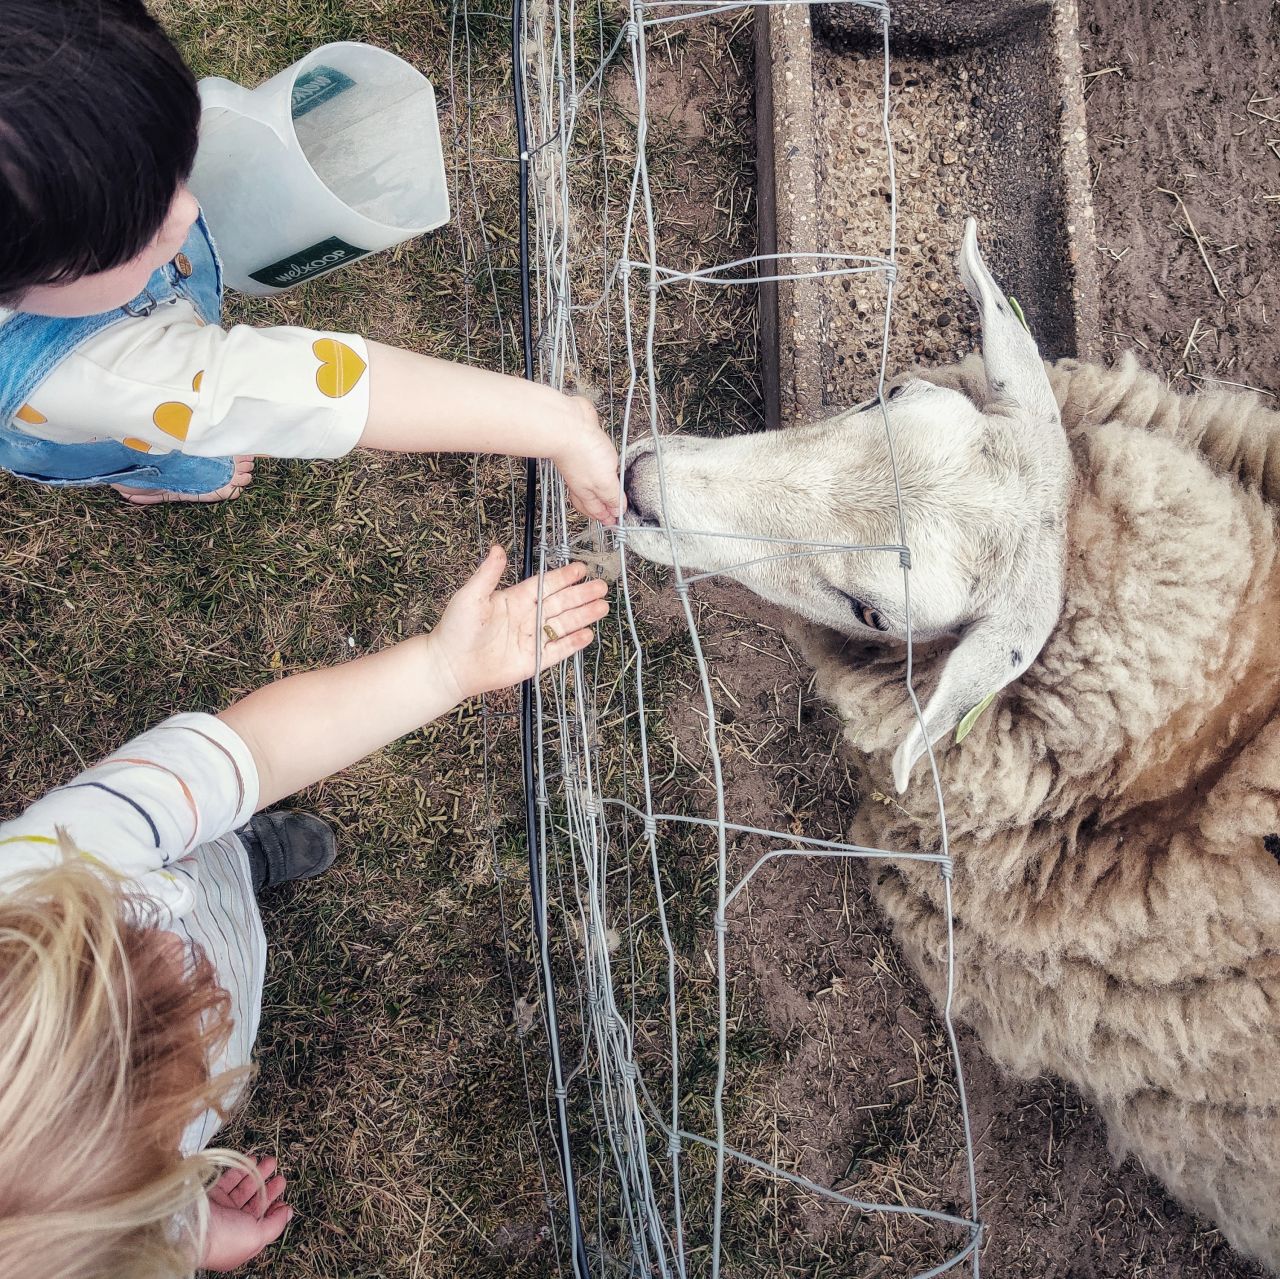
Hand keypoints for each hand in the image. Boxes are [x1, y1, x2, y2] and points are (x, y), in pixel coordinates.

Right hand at [200, 1155, 292, 1271]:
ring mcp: (220, 1209)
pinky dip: (241, 1168)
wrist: (189, 1227)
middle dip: (268, 1188)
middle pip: (254, 1203)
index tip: (283, 1198)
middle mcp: (230, 1225)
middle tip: (279, 1175)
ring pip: (243, 1188)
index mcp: (241, 1240)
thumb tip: (288, 1213)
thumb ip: (275, 1225)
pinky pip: (229, 1178)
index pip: (262, 1222)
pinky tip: (252, 1159)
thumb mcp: (257, 1236)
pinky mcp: (211, 1194)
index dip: (274, 1209)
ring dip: (258, 1174)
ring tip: (270, 1161)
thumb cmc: (224, 1238)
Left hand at [426, 545, 609, 702]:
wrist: (449, 665)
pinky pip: (556, 650)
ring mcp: (530, 639)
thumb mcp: (471, 596)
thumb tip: (498, 549)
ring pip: (563, 625)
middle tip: (602, 586)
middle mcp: (526, 617)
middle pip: (560, 603)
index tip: (581, 568)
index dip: (563, 577)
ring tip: (602, 607)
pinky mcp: (532, 660)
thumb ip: (488, 574)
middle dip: (581, 595)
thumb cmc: (455, 629)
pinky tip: (587, 634)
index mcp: (514, 599)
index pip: (545, 585)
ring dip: (583, 616)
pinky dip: (572, 643)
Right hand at [554, 397, 626, 524]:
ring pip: (589, 483)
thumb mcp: (605, 481)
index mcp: (585, 492)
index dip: (607, 517)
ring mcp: (581, 464)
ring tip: (607, 494)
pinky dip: (598, 470)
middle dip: (599, 508)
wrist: (568, 424)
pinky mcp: (584, 447)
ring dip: (598, 491)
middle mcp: (581, 480)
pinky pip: (592, 464)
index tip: (615, 523)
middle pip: (589, 500)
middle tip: (609, 513)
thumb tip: (618, 511)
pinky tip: (603, 465)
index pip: (597, 510)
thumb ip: (612, 496)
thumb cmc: (582, 452)